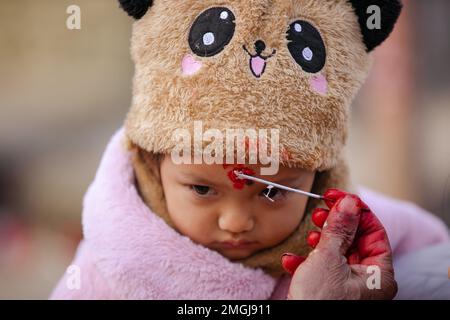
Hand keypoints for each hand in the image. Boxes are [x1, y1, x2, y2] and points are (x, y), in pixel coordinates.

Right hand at [281, 189, 396, 299]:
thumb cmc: (319, 301)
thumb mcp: (328, 258)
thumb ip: (338, 228)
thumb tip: (349, 202)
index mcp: (378, 274)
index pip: (374, 230)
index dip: (356, 210)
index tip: (337, 196)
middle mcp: (367, 281)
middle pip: (355, 240)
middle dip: (335, 225)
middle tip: (321, 211)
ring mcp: (348, 287)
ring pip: (337, 253)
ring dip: (320, 241)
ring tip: (310, 234)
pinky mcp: (329, 292)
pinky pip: (322, 269)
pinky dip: (307, 262)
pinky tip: (292, 260)